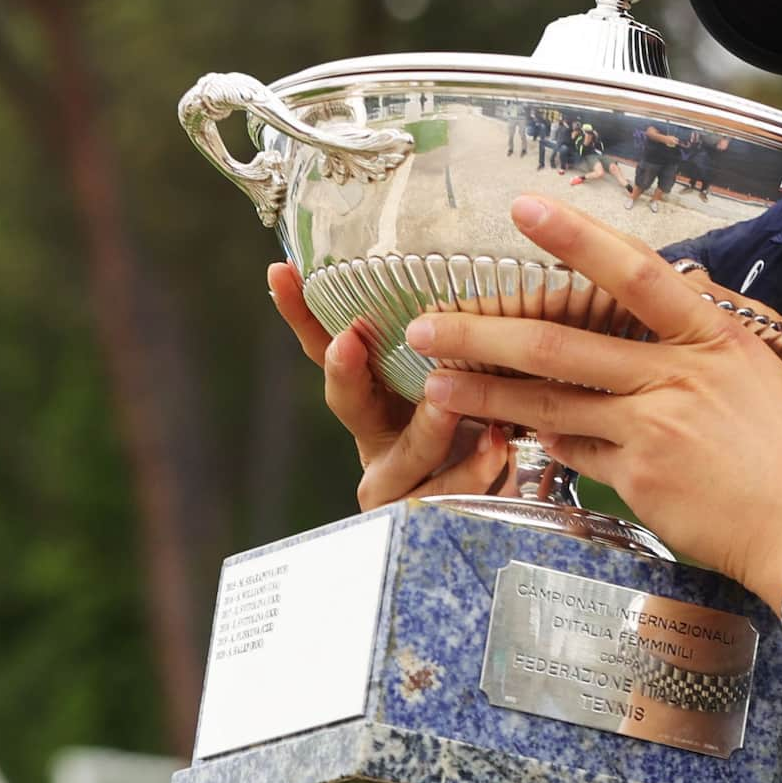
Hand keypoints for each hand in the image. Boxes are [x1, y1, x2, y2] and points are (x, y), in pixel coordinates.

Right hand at [268, 261, 517, 508]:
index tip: (282, 273)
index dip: (302, 313)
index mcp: (372, 394)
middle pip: (347, 402)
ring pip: (405, 455)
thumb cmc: (478, 421)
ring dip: (427, 428)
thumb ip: (454, 339)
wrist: (497, 503)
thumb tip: (461, 268)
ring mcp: (396, 480)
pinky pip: (447, 494)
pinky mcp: (427, 514)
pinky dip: (474, 470)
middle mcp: (373, 435)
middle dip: (346, 371)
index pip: (325, 347)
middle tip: (349, 340)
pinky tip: (498, 447)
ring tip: (447, 406)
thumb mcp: (465, 372)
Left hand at [400, 193, 781, 597]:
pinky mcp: (639, 482)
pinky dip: (544, 446)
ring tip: (435, 381)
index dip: (578, 239)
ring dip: (485, 391)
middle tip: (431, 322)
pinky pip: (577, 456)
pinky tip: (508, 440)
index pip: (638, 275)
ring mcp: (651, 431)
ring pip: (550, 402)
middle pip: (560, 345)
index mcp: (719, 343)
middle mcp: (676, 378)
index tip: (526, 211)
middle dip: (485, 331)